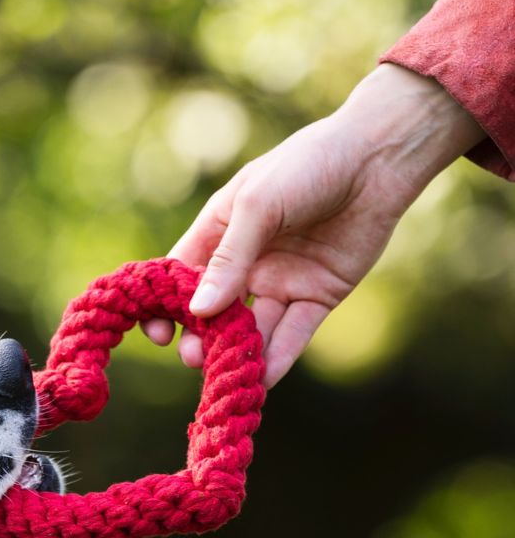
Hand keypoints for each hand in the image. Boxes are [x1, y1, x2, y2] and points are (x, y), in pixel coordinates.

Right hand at [145, 65, 485, 386]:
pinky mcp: (318, 296)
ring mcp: (282, 282)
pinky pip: (293, 333)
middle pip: (214, 312)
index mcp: (220, 233)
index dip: (166, 307)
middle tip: (194, 359)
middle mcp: (247, 262)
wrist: (378, 159)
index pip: (182, 278)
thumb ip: (229, 261)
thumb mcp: (258, 206)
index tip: (158, 333)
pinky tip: (264, 378)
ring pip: (252, 328)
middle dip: (201, 339)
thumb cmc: (307, 166)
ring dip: (238, 353)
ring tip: (227, 374)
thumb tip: (196, 314)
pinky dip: (279, 357)